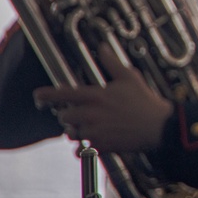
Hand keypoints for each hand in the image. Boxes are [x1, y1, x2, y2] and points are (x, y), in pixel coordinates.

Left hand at [32, 44, 172, 151]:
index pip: (63, 95)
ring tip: (88, 126)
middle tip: (78, 113)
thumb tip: (103, 48)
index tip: (38, 96)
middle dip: (67, 115)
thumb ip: (112, 63)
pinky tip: (92, 140)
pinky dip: (83, 146)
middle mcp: (92, 115)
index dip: (46, 95)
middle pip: (64, 117)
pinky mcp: (101, 146)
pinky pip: (81, 149)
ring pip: (71, 133)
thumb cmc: (144, 100)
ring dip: (75, 130)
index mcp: (96, 96)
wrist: (158, 126)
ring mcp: (95, 132)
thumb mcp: (130, 77)